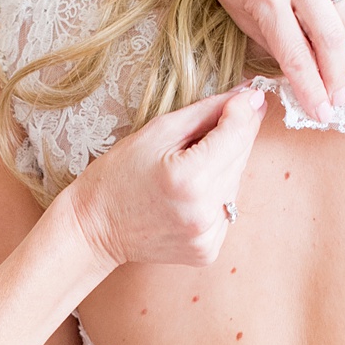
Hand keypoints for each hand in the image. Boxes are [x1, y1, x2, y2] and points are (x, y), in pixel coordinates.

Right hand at [70, 83, 264, 271]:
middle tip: (204, 131)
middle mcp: (204, 212)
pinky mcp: (208, 250)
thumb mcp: (158, 131)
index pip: (238, 133)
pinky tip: (188, 194)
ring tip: (187, 167)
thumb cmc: (119, 175)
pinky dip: (214, 195)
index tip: (248, 94)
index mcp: (190, 178)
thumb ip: (207, 112)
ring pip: (236, 183)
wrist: (94, 228)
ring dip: (222, 167)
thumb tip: (249, 97)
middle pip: (242, 157)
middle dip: (231, 137)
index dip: (244, 109)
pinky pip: (226, 209)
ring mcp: (208, 236)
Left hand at [175, 0, 344, 123]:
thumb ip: (273, 41)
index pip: (297, 55)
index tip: (323, 113)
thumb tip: (304, 72)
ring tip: (330, 54)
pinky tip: (335, 19)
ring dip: (342, 41)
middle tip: (338, 99)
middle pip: (331, 37)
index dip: (313, 90)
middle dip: (337, 75)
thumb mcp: (237, 11)